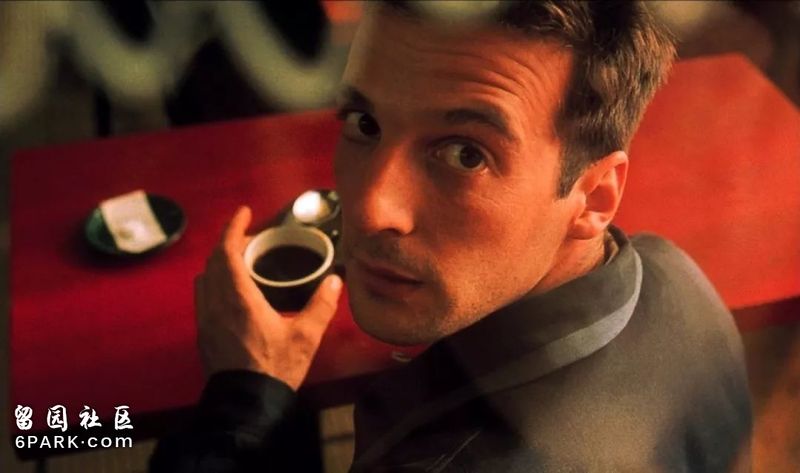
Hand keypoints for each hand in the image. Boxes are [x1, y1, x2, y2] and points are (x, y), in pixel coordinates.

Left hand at [194, 206, 342, 389]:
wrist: (246, 405)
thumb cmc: (275, 369)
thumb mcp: (306, 337)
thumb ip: (321, 305)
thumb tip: (336, 280)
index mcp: (238, 299)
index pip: (228, 252)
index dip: (234, 228)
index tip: (244, 213)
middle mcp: (215, 304)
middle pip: (214, 261)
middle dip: (230, 243)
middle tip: (252, 238)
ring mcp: (206, 320)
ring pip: (205, 278)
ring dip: (219, 263)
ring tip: (241, 261)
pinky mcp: (204, 334)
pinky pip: (203, 296)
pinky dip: (215, 282)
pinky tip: (232, 292)